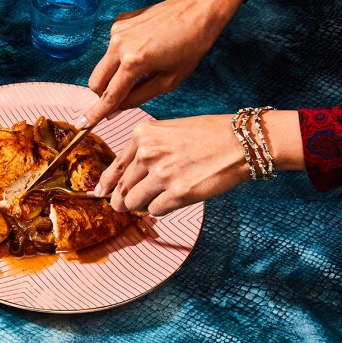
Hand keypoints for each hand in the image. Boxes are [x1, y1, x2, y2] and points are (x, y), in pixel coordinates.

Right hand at [77, 0, 242, 128]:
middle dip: (103, 95)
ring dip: (115, 74)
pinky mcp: (118, 23)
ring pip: (103, 66)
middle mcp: (119, 45)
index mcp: (134, 62)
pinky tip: (144, 49)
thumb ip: (138, 97)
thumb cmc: (190, 46)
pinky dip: (122, 56)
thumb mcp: (169, 81)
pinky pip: (112, 49)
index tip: (82, 124)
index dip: (96, 113)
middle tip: (119, 98)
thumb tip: (116, 110)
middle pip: (96, 82)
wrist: (196, 9)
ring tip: (143, 67)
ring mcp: (116, 32)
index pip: (110, 96)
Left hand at [97, 111, 304, 215]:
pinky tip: (172, 200)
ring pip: (134, 202)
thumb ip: (144, 151)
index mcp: (142, 135)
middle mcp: (147, 153)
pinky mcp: (178, 193)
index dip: (106, 183)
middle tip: (122, 207)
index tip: (100, 193)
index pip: (116, 166)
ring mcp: (162, 174)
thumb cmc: (207, 135)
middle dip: (121, 201)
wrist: (241, 142)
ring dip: (141, 206)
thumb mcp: (167, 132)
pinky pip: (155, 210)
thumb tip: (123, 178)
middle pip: (122, 187)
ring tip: (154, 200)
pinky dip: (160, 209)